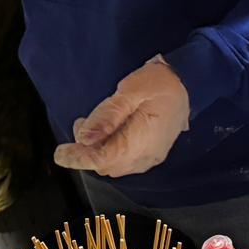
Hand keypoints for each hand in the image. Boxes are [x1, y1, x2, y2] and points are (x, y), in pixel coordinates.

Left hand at [53, 58, 190, 177]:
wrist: (189, 83)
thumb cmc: (158, 83)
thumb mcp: (129, 92)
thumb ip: (107, 115)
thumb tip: (84, 138)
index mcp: (141, 141)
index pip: (103, 158)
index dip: (78, 157)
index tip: (60, 153)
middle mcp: (146, 156)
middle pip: (106, 165)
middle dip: (87, 150)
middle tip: (81, 123)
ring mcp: (150, 157)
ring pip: (114, 165)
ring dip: (98, 150)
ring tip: (94, 124)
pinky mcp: (151, 153)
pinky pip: (124, 161)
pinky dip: (110, 151)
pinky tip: (108, 131)